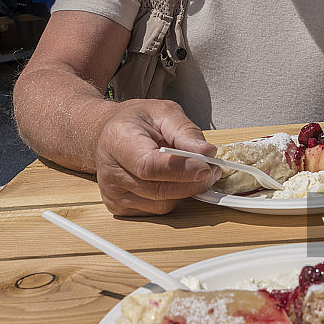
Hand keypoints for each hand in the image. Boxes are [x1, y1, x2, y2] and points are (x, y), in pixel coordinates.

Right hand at [95, 100, 221, 215]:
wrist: (112, 134)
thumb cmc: (137, 121)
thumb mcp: (164, 112)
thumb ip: (185, 131)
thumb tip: (206, 152)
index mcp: (117, 141)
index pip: (149, 166)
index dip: (181, 170)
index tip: (206, 167)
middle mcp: (110, 171)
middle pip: (158, 189)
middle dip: (192, 182)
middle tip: (213, 169)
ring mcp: (113, 193)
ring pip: (161, 204)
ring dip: (186, 191)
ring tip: (197, 172)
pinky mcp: (120, 207)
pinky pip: (157, 211)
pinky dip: (174, 198)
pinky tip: (177, 181)